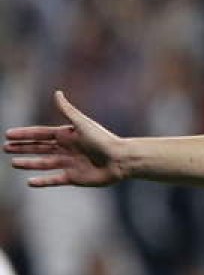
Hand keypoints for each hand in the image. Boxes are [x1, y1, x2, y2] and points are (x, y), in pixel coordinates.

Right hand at [4, 91, 126, 186]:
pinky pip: (54, 179)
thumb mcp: (83, 124)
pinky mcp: (74, 177)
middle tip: (5, 148)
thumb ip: (68, 110)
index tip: (8, 134)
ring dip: (29, 163)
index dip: (25, 134)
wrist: (120, 160)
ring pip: (44, 163)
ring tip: (13, 163)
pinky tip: (30, 182)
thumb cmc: (103, 140)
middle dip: (23, 148)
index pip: (41, 134)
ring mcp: (70, 163)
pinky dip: (42, 181)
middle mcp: (67, 148)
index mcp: (68, 135)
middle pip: (40, 148)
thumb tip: (57, 92)